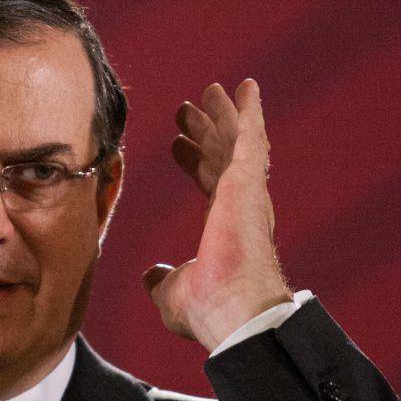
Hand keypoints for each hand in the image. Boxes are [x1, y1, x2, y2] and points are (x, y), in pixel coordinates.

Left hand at [142, 79, 291, 351]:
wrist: (232, 311)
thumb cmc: (208, 310)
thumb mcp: (171, 292)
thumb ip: (161, 280)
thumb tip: (150, 276)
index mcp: (224, 228)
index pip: (208, 185)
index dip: (194, 163)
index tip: (176, 145)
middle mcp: (240, 207)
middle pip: (221, 158)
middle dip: (204, 132)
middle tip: (186, 111)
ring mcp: (246, 193)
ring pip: (234, 143)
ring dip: (221, 116)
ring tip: (208, 91)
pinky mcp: (248, 183)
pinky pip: (250, 138)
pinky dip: (250, 112)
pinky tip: (246, 88)